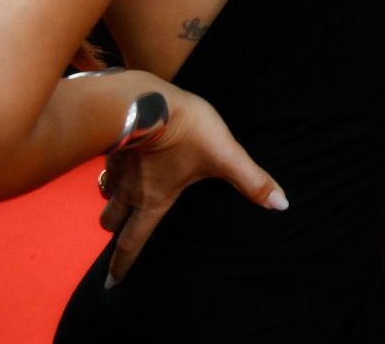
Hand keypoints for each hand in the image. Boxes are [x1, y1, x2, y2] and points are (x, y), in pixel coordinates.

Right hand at [96, 86, 285, 285]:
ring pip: (104, 193)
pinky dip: (111, 171)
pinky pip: (105, 167)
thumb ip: (252, 180)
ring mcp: (115, 168)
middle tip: (116, 235)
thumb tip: (280, 204)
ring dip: (110, 200)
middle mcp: (128, 190)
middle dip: (115, 230)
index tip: (111, 284)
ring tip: (117, 200)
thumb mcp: (224, 156)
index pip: (133, 241)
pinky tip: (121, 161)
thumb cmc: (185, 130)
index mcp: (153, 200)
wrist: (144, 99)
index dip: (123, 265)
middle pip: (111, 221)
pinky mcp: (110, 145)